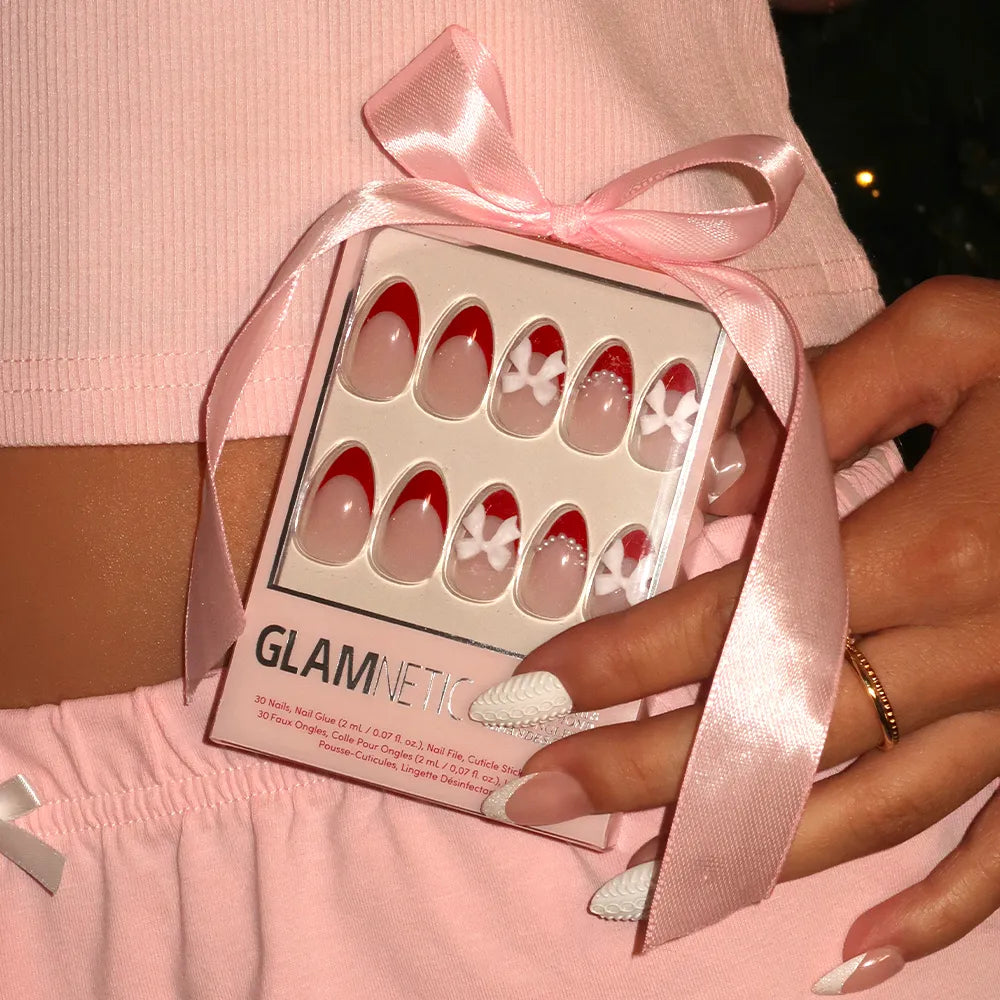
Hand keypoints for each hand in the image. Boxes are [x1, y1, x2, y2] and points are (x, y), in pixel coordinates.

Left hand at [471, 276, 999, 993]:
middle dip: (640, 774)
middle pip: (775, 731)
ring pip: (865, 809)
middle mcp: (973, 653)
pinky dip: (940, 911)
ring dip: (744, 857)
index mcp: (932, 547)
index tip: (522, 700)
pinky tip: (854, 952)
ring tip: (632, 897)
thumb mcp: (959, 337)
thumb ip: (828, 401)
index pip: (734, 621)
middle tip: (527, 804)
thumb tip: (718, 485)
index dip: (619, 662)